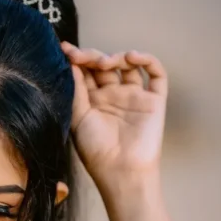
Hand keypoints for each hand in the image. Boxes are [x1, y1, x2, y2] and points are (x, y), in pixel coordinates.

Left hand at [62, 42, 168, 191]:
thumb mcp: (79, 118)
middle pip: (104, 66)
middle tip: (82, 55)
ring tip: (105, 63)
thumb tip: (71, 64)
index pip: (86, 73)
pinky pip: (156, 74)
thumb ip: (77, 90)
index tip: (65, 49)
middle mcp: (114, 96)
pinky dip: (147, 60)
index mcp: (93, 101)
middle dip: (92, 56)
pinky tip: (132, 57)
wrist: (121, 171)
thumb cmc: (96, 151)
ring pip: (128, 65)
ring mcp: (134, 96)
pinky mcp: (154, 100)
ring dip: (117, 56)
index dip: (77, 59)